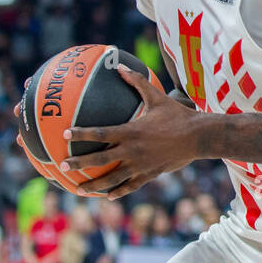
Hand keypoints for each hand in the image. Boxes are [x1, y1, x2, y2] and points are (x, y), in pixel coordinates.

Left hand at [60, 66, 195, 199]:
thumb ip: (136, 81)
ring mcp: (140, 165)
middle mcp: (132, 151)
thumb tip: (119, 65)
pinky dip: (118, 191)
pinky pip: (131, 185)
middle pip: (100, 160)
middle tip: (62, 166)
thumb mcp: (156, 97)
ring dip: (94, 185)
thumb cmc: (178, 115)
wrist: (198, 137)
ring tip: (79, 190)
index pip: (100, 133)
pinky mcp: (150, 174)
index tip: (66, 135)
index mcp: (130, 132)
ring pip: (112, 178)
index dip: (82, 134)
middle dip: (79, 163)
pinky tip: (108, 196)